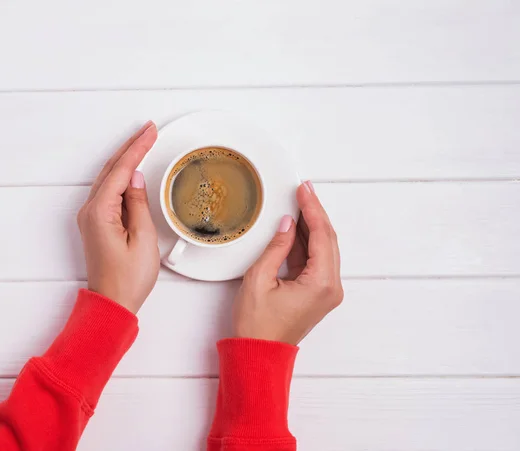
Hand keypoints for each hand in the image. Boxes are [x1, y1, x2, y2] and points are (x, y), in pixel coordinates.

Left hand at [77, 121, 159, 313]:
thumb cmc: (127, 279)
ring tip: (142, 142)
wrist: (112, 303)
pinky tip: (130, 170)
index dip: (137, 149)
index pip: (120, 171)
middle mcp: (90, 211)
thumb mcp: (143, 239)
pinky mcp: (96, 224)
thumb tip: (135, 179)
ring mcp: (91, 217)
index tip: (150, 132)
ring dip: (124, 159)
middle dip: (130, 147)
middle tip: (148, 130)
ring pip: (107, 178)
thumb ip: (138, 204)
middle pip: (110, 169)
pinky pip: (107, 191)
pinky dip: (120, 175)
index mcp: (100, 213)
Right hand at [233, 181, 342, 344]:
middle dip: (315, 212)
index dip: (312, 209)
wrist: (258, 354)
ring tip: (299, 202)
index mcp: (321, 284)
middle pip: (328, 239)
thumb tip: (287, 223)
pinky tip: (296, 227)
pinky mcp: (317, 292)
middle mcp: (331, 287)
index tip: (304, 190)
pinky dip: (307, 242)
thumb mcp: (258, 279)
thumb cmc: (257, 326)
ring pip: (323, 248)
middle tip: (304, 190)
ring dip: (312, 225)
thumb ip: (276, 247)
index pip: (321, 235)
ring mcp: (326, 291)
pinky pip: (316, 260)